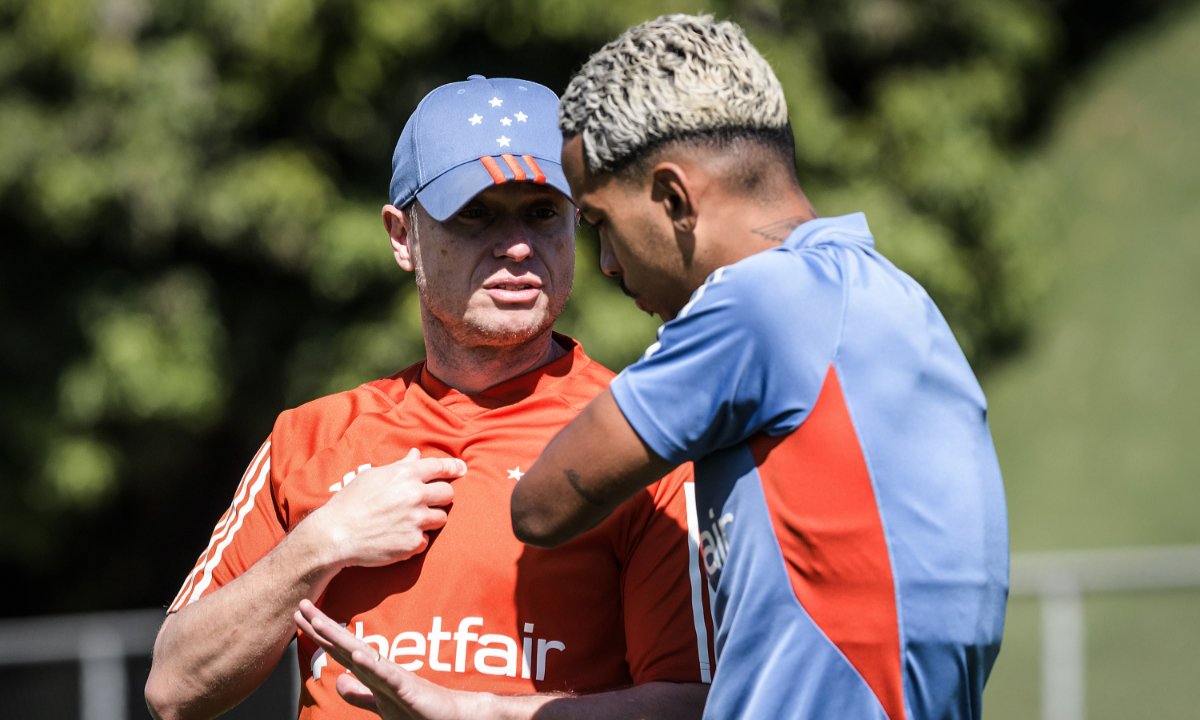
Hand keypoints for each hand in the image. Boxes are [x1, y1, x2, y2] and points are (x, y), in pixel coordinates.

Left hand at [295, 599, 485, 719]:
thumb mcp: (381, 703)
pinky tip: (357, 654)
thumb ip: (360, 694)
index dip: (320, 633)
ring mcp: (394, 678)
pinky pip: (387, 677)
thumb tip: (338, 680)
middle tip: (301, 604)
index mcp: (374, 672)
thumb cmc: (419, 711)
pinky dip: (372, 665)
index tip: (300, 615)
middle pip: (346, 645)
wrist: (454, 718)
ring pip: (362, 655)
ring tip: (319, 622)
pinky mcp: (408, 689)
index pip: (340, 650)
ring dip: (340, 638)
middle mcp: (381, 669)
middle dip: (322, 626)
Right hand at [310, 449, 465, 569]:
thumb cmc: (351, 502)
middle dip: (439, 497)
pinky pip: (425, 540)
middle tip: (425, 502)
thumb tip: (415, 454)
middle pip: (448, 494)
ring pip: (441, 518)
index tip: (462, 469)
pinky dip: (415, 540)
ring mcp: (416, 520)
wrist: (335, 534)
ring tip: (409, 521)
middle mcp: (414, 495)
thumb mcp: (372, 476)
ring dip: (430, 519)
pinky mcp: (413, 542)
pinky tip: (397, 537)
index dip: (454, 467)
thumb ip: (399, 466)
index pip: (440, 466)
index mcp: (405, 475)